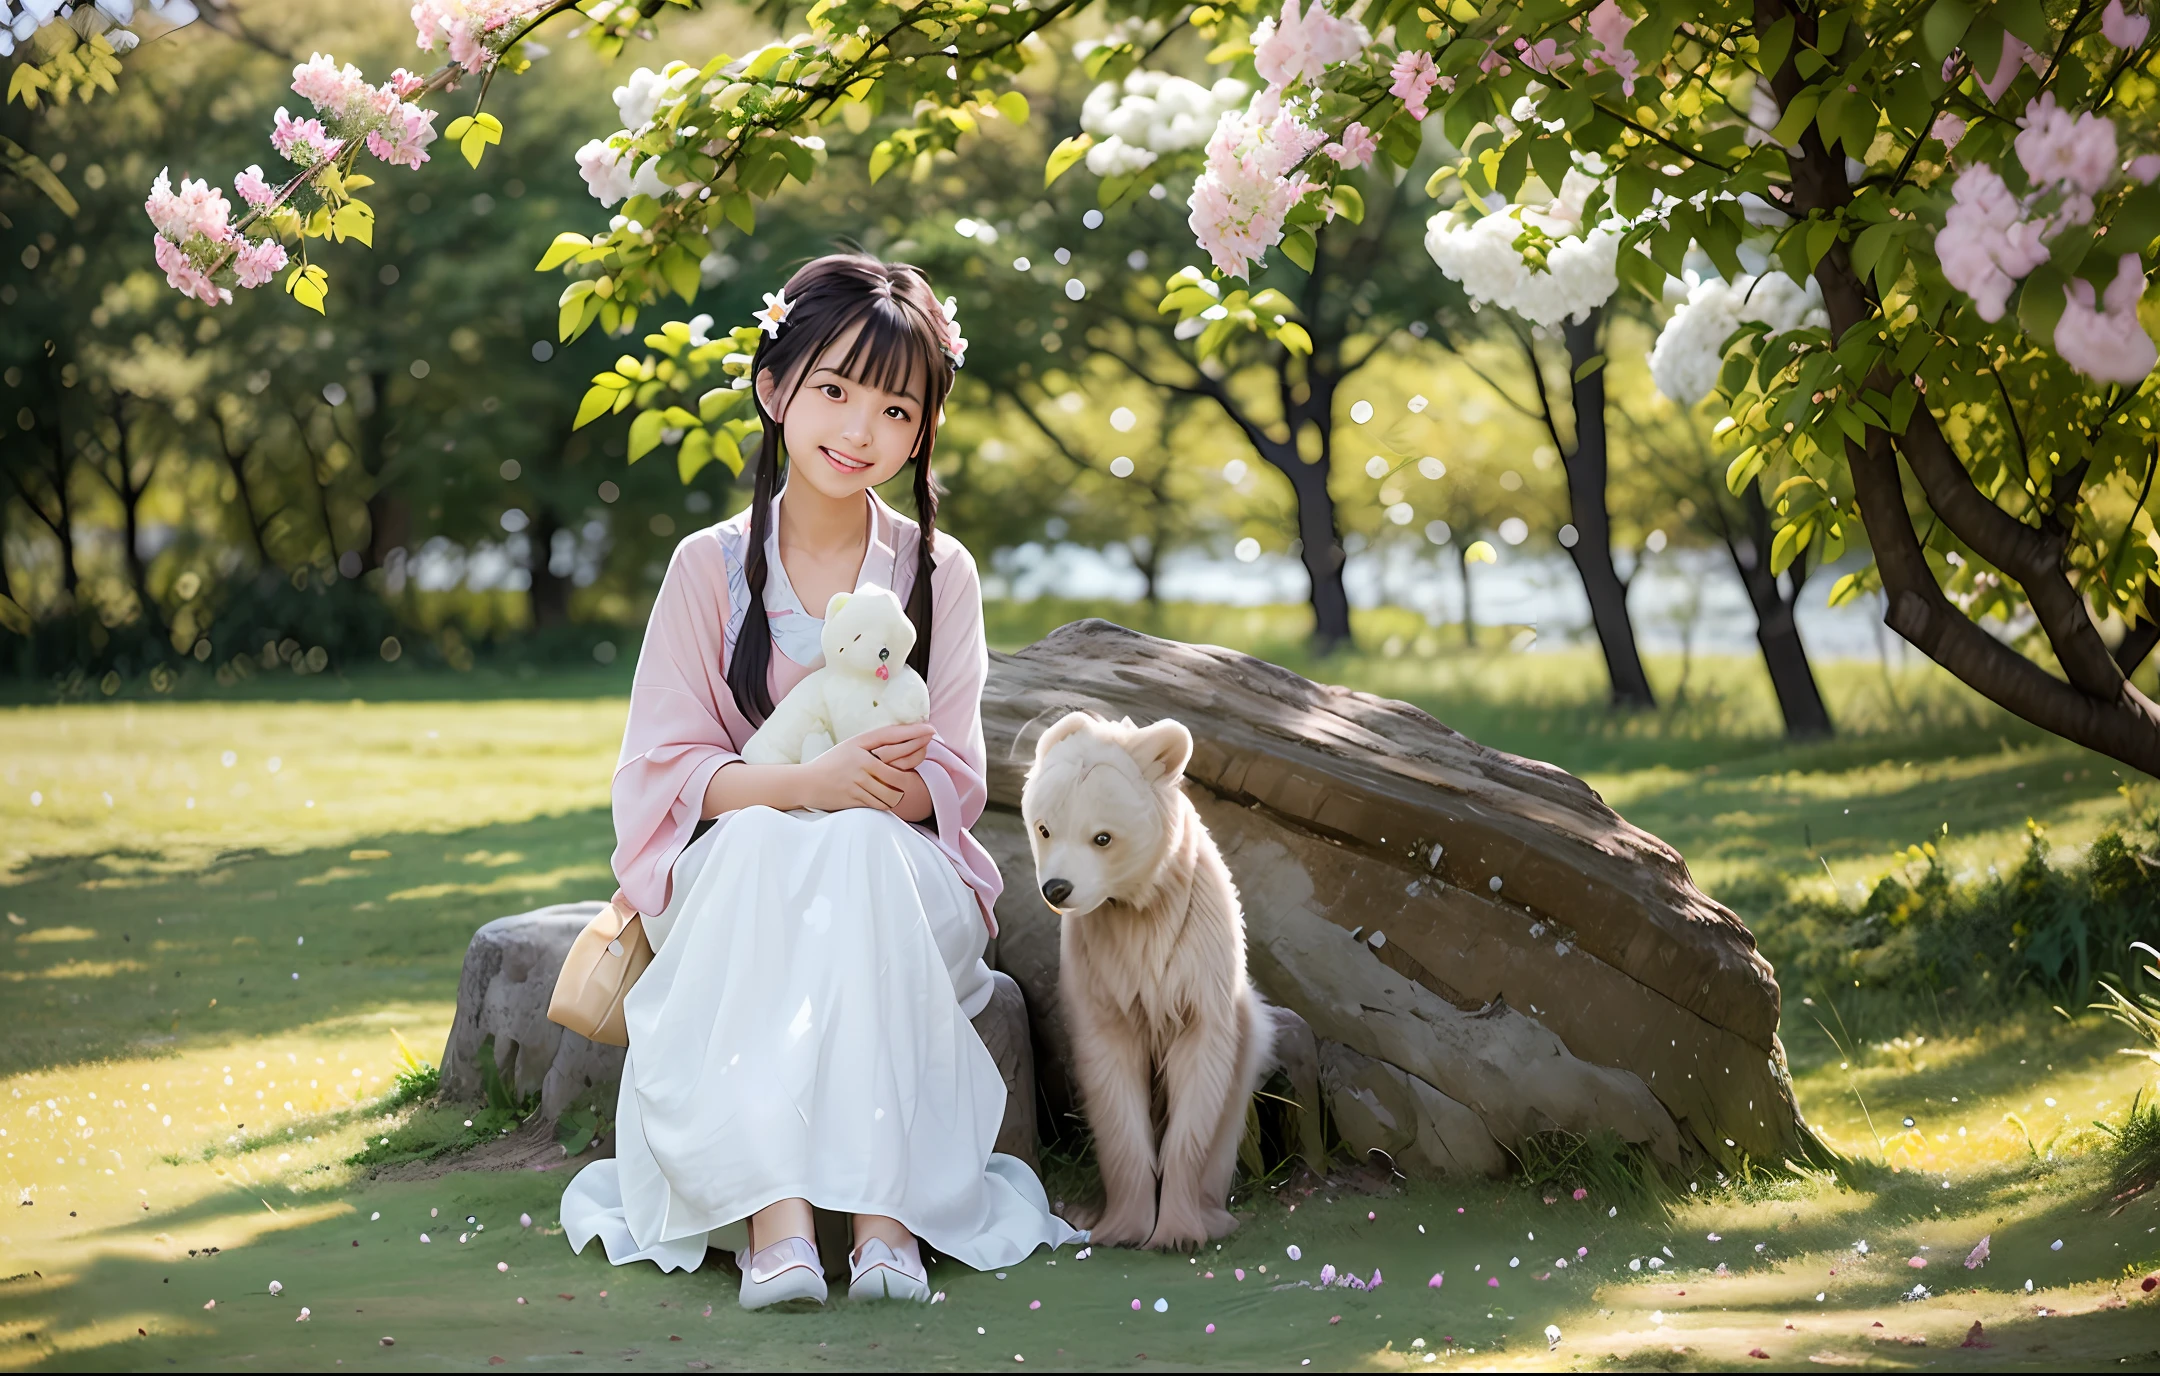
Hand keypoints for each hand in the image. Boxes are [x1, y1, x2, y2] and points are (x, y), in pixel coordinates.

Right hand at [799, 721, 929, 811]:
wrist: (807, 783)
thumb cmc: (832, 764)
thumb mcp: (850, 747)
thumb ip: (873, 746)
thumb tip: (901, 742)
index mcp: (859, 744)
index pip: (891, 735)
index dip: (913, 732)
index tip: (931, 729)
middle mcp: (860, 760)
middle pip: (898, 759)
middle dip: (917, 755)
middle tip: (928, 750)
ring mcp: (858, 780)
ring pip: (893, 786)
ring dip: (901, 788)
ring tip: (907, 785)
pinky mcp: (855, 798)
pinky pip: (881, 802)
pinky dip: (888, 802)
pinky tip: (892, 799)